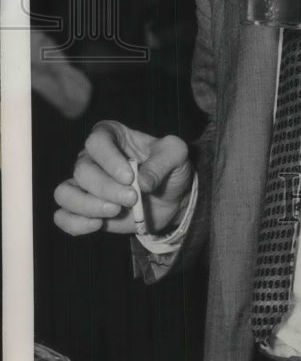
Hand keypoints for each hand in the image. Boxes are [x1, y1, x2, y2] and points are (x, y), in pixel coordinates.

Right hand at [54, 120, 193, 236]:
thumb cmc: (169, 168)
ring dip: (88, 206)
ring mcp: (84, 185)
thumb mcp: (177, 155)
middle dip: (106, 189)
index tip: (130, 177)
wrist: (169, 197)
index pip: (97, 142)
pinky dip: (75, 223)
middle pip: (82, 170)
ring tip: (116, 211)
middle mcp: (91, 157)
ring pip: (65, 193)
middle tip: (132, 198)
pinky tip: (98, 225)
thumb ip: (163, 161)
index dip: (110, 160)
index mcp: (112, 135)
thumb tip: (142, 182)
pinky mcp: (82, 209)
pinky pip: (63, 216)